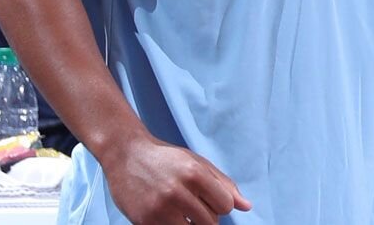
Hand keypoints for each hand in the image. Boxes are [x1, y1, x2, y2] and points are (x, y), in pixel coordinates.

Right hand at [99, 134, 250, 224]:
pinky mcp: (143, 221)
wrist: (126, 155)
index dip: (222, 205)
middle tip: (195, 206)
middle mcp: (177, 191)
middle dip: (208, 217)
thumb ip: (224, 185)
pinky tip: (170, 216)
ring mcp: (158, 208)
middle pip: (210, 222)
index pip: (225, 205)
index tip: (210, 199)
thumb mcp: (198, 163)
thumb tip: (247, 207)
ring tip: (184, 212)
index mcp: (194, 173)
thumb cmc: (166, 159)